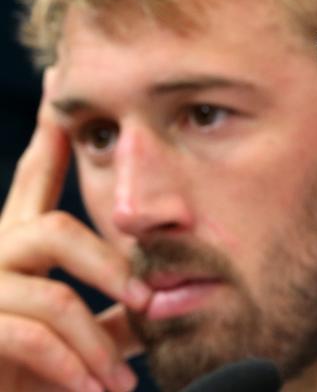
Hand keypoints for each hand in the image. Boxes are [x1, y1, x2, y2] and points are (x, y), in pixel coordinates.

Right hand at [0, 69, 150, 391]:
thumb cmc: (40, 367)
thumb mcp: (85, 327)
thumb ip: (117, 304)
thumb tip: (170, 291)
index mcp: (20, 239)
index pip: (37, 172)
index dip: (50, 130)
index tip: (59, 81)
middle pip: (57, 228)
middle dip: (111, 267)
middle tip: (149, 302)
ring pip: (56, 295)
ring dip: (97, 343)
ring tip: (121, 381)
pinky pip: (34, 337)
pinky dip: (74, 368)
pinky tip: (97, 390)